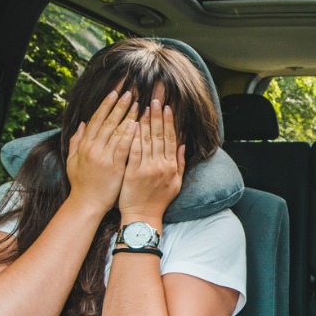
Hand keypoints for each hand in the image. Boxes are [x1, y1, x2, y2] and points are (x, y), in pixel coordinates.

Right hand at [66, 90, 137, 212]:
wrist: (87, 203)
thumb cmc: (82, 183)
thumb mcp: (73, 160)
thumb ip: (76, 141)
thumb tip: (82, 123)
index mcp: (84, 145)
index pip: (97, 120)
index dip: (106, 105)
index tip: (114, 92)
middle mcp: (93, 148)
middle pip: (108, 122)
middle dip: (119, 106)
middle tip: (129, 93)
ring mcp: (104, 157)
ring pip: (117, 132)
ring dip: (127, 116)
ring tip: (137, 104)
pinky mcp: (114, 167)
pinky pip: (123, 148)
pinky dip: (129, 135)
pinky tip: (137, 124)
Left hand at [119, 99, 185, 221]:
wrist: (143, 216)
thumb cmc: (159, 201)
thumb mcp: (176, 183)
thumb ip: (180, 163)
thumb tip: (183, 145)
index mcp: (172, 166)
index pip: (172, 139)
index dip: (170, 122)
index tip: (167, 107)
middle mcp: (162, 165)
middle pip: (160, 136)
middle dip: (157, 116)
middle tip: (155, 99)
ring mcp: (147, 169)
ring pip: (147, 140)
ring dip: (145, 122)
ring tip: (143, 106)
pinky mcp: (133, 173)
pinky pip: (133, 151)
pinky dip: (133, 137)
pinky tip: (131, 124)